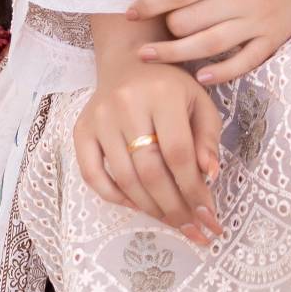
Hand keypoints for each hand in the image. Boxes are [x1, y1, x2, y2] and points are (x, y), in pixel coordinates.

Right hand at [74, 36, 222, 244]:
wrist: (128, 62)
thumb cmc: (171, 87)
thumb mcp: (200, 103)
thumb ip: (207, 139)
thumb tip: (209, 176)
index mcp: (163, 94)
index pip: (178, 153)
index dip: (194, 189)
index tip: (209, 217)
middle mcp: (127, 105)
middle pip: (150, 170)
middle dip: (174, 207)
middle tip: (192, 230)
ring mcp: (100, 118)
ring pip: (124, 178)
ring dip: (150, 208)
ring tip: (172, 222)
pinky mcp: (81, 130)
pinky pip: (93, 175)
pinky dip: (115, 197)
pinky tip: (138, 206)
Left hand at [124, 0, 290, 87]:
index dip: (150, 5)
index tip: (129, 15)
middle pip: (191, 20)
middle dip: (166, 28)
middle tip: (153, 31)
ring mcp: (261, 20)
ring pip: (209, 45)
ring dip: (175, 55)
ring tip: (150, 57)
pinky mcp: (274, 41)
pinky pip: (243, 62)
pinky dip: (220, 72)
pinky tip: (199, 77)